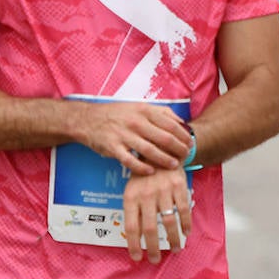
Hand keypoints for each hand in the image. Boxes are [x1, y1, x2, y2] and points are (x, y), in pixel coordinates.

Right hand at [78, 101, 192, 175]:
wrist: (88, 119)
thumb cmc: (118, 114)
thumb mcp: (139, 107)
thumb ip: (160, 112)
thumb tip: (181, 121)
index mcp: (144, 111)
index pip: (170, 124)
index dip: (183, 135)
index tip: (190, 143)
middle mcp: (135, 122)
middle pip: (163, 138)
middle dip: (178, 148)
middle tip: (186, 155)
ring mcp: (123, 135)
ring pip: (149, 150)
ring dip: (164, 159)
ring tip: (174, 165)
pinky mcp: (112, 148)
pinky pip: (130, 160)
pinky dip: (141, 167)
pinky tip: (150, 171)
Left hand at [123, 166, 192, 262]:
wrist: (160, 149)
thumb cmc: (144, 175)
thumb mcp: (131, 189)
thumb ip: (133, 210)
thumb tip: (135, 237)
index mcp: (131, 197)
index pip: (131, 227)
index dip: (133, 245)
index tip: (136, 258)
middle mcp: (146, 195)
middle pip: (150, 228)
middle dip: (153, 247)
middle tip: (155, 259)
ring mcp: (164, 191)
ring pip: (169, 221)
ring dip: (173, 239)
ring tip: (175, 249)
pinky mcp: (179, 186)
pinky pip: (183, 209)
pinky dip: (186, 223)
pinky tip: (186, 232)